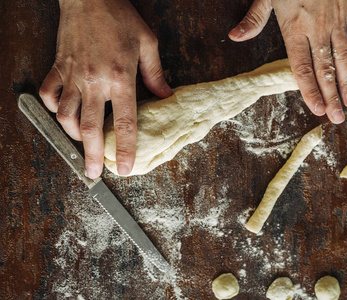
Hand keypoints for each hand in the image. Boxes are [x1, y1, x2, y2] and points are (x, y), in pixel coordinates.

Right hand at [39, 0, 172, 178]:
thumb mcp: (148, 43)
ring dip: (73, 134)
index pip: (124, 123)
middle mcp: (95, 82)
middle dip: (92, 155)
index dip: (126, 149)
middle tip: (93, 173)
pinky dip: (53, 108)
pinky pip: (50, 94)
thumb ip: (156, 73)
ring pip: (66, 115)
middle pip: (89, 128)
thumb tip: (166, 96)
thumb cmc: (120, 18)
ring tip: (82, 144)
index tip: (126, 168)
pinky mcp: (59, 67)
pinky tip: (62, 112)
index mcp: (121, 79)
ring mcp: (73, 75)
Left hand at [229, 0, 346, 123]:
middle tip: (338, 118)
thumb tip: (233, 38)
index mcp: (294, 28)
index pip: (302, 67)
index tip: (317, 110)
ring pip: (344, 57)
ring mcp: (336, 20)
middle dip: (332, 96)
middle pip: (324, 69)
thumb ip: (253, 20)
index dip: (310, 90)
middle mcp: (317, 29)